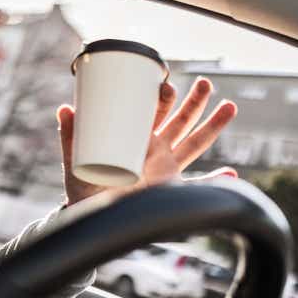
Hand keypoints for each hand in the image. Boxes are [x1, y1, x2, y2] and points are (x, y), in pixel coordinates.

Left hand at [57, 77, 237, 205]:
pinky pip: (197, 185)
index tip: (166, 85)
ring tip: (230, 105)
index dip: (162, 98)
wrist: (88, 214)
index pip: (154, 112)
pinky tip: (232, 173)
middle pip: (180, 120)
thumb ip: (69, 135)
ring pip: (193, 141)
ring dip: (212, 124)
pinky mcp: (169, 188)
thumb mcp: (74, 157)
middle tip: (205, 83)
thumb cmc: (83, 184)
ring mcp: (164, 167)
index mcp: (134, 136)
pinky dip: (216, 181)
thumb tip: (65, 108)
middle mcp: (154, 149)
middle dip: (194, 101)